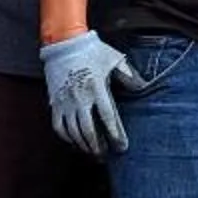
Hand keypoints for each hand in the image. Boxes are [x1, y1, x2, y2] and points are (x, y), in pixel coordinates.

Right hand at [40, 30, 132, 158]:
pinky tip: (75, 142)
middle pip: (89, 130)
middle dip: (98, 146)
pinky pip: (59, 126)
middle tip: (106, 156)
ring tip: (93, 152)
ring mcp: (65, 102)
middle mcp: (80, 98)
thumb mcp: (114, 60)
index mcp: (97, 88)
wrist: (64, 42)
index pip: (108, 118)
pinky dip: (67, 137)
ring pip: (73, 131)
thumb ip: (129, 76)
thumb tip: (143, 88)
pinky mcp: (54, 102)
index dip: (115, 134)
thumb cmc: (92, 51)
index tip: (122, 147)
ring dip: (84, 145)